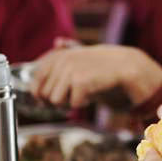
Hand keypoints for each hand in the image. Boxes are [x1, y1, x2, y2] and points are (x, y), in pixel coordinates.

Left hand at [31, 44, 161, 107]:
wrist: (126, 67)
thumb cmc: (99, 67)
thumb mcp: (78, 59)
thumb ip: (60, 60)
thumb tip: (49, 56)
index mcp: (56, 56)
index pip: (36, 81)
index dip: (40, 94)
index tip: (49, 99)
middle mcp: (60, 61)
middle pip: (45, 95)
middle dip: (58, 100)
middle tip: (73, 95)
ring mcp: (70, 70)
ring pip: (56, 101)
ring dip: (70, 102)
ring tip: (82, 92)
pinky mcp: (81, 81)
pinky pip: (73, 104)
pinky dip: (83, 103)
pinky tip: (91, 94)